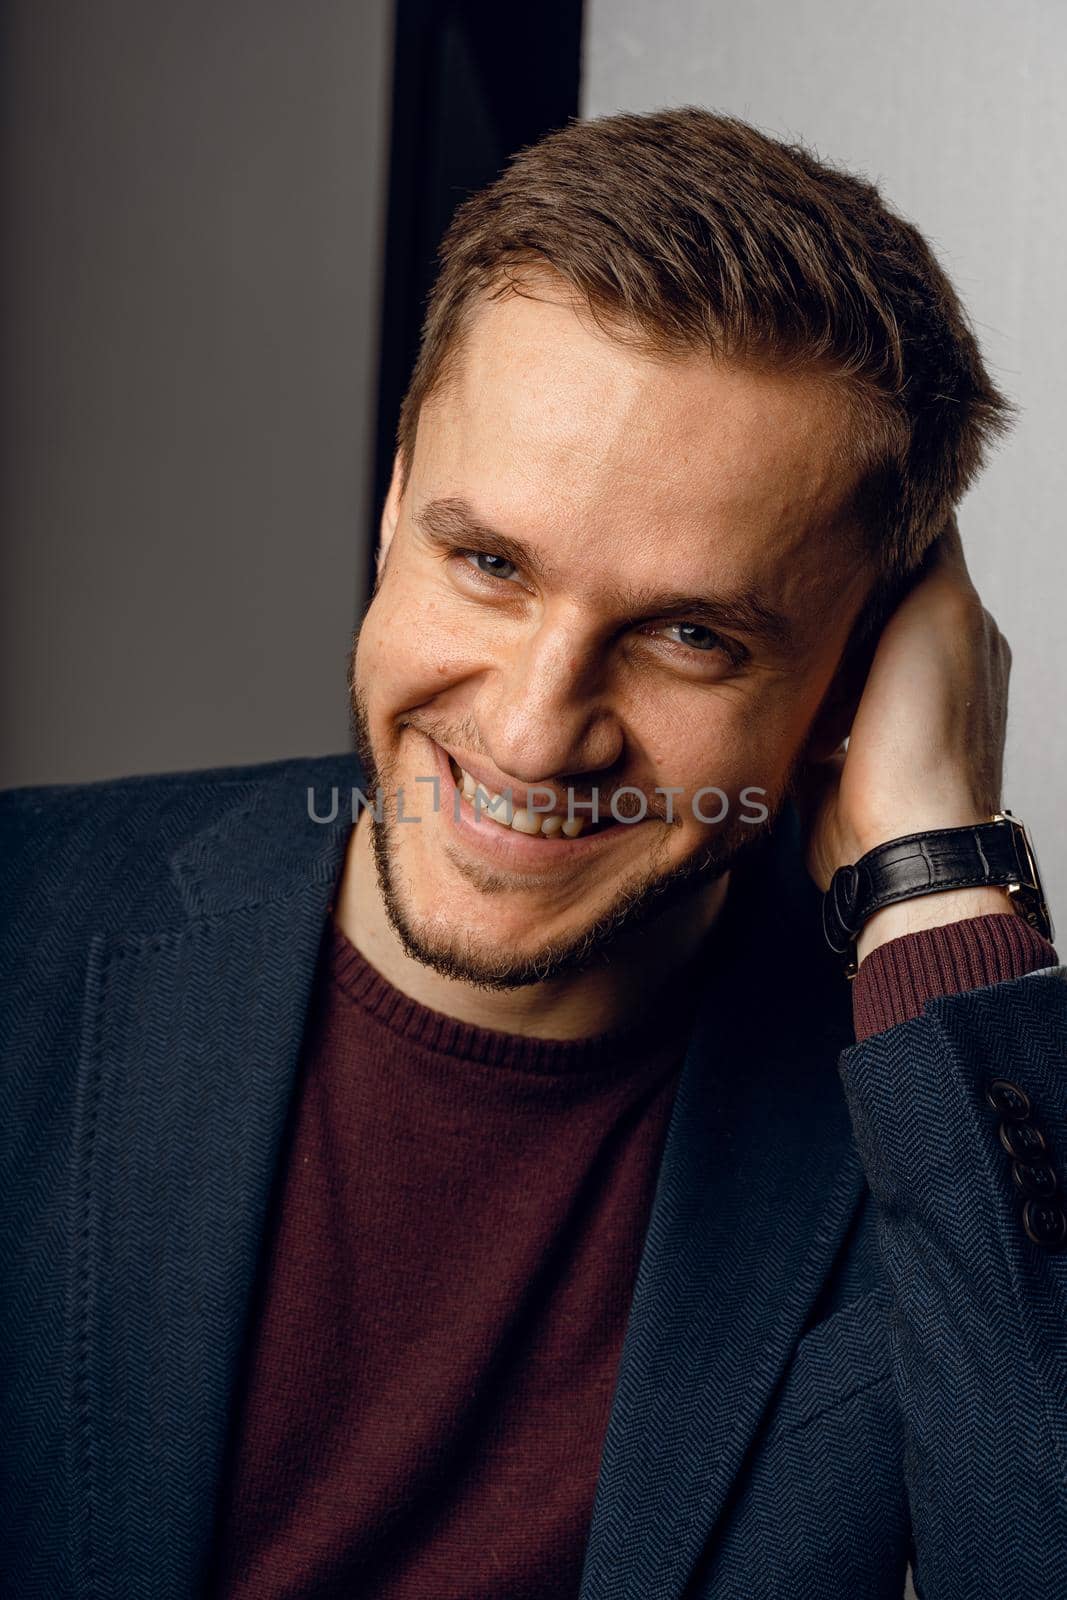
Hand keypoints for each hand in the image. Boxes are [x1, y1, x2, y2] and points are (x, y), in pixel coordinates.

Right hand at [796, 515, 1012, 928]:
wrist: (898, 843)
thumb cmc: (926, 737)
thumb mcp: (942, 610)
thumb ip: (931, 552)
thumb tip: (916, 503)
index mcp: (962, 640)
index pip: (919, 567)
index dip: (876, 541)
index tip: (829, 514)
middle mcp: (927, 683)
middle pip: (869, 616)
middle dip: (829, 595)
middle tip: (782, 565)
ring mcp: (881, 730)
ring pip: (832, 666)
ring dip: (803, 649)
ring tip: (761, 618)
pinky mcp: (836, 771)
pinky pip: (804, 723)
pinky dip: (785, 706)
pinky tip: (758, 686)